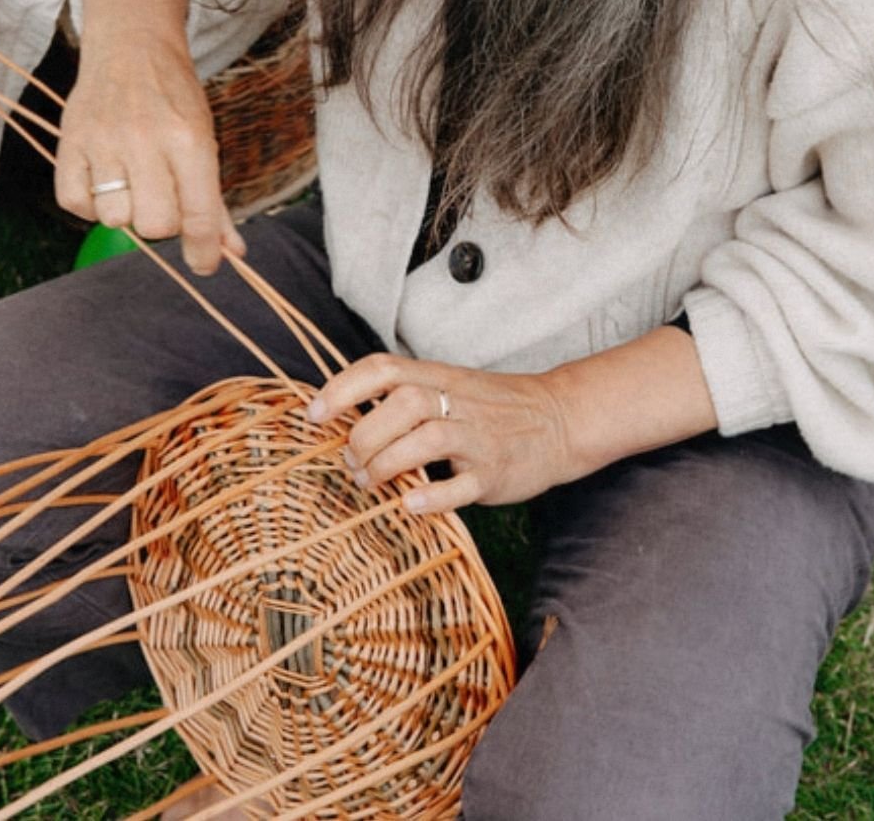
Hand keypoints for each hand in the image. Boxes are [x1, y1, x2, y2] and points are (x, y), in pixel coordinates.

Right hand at [54, 0, 244, 273]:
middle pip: (155, 224)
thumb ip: (214, 201)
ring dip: (126, 212)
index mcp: (188, 140)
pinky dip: (90, 205)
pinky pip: (75, 205)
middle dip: (163, 223)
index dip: (205, 251)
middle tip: (163, 198)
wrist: (131, 46)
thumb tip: (233, 253)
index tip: (205, 265)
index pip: (199, 214)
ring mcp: (103, 142)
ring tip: (132, 182)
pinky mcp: (69, 143)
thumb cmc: (175, 99)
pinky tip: (104, 183)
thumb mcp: (205, 140)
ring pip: (114, 219)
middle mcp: (145, 141)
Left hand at [307, 353, 574, 513]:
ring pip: (429, 439)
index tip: (314, 415)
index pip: (384, 369)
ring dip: (388, 463)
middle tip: (351, 463)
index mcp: (438, 377)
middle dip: (364, 435)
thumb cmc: (490, 407)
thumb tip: (342, 416)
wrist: (559, 418)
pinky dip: (433, 496)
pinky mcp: (496, 472)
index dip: (343, 388)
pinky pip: (463, 484)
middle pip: (403, 404)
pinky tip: (411, 505)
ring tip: (370, 483)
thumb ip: (403, 395)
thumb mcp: (448, 386)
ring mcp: (478, 437)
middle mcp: (456, 401)